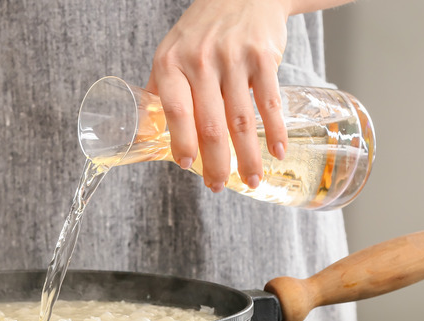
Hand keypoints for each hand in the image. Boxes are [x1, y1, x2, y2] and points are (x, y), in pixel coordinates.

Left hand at [148, 0, 290, 191]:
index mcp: (171, 64)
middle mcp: (200, 61)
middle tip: (218, 187)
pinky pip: (269, 102)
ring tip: (250, 180)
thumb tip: (146, 132)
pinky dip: (276, 131)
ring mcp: (233, 59)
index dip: (182, 141)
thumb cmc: (202, 30)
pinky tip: (278, 152)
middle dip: (216, 163)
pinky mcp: (263, 57)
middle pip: (210, 124)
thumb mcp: (171, 52)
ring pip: (241, 120)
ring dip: (248, 156)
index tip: (186, 166)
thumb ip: (160, 91)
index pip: (175, 110)